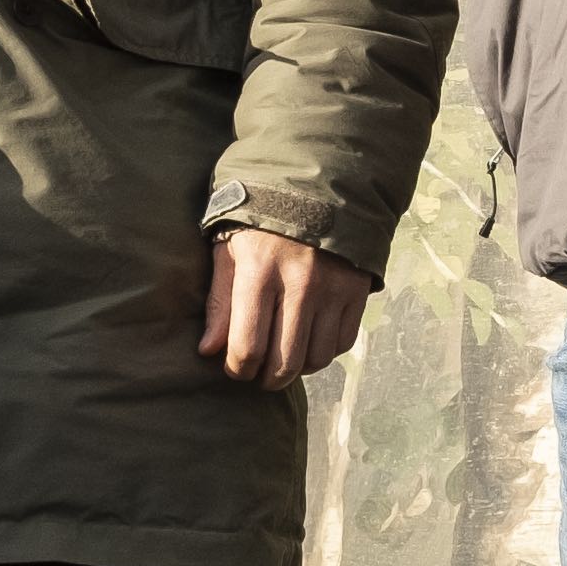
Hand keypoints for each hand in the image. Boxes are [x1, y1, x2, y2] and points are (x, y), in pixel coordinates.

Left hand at [202, 227, 368, 386]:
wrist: (316, 186)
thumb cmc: (259, 223)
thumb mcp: (228, 251)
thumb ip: (219, 302)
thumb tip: (209, 352)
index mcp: (259, 270)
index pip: (248, 347)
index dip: (237, 369)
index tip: (234, 367)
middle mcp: (300, 283)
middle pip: (285, 363)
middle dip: (267, 379)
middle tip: (259, 374)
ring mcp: (333, 288)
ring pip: (317, 359)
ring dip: (298, 367)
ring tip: (284, 355)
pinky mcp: (357, 290)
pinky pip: (342, 343)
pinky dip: (325, 350)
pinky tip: (309, 338)